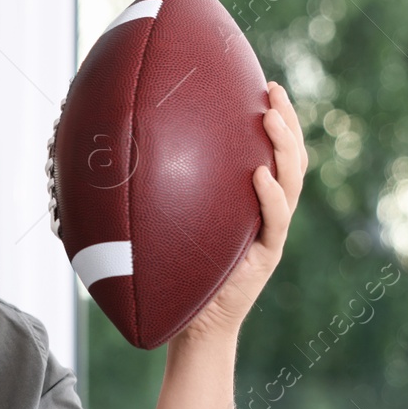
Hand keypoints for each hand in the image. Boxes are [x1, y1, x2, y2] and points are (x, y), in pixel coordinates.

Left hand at [180, 81, 307, 341]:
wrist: (193, 325)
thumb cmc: (177, 273)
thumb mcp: (171, 223)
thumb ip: (163, 191)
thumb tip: (115, 150)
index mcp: (251, 200)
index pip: (272, 151)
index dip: (275, 117)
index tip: (262, 84)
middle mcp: (268, 212)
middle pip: (292, 158)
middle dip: (287, 121)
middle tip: (273, 90)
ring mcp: (271, 232)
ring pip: (292, 183)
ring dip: (285, 148)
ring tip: (271, 118)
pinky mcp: (266, 256)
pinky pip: (275, 222)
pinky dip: (269, 197)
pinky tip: (260, 175)